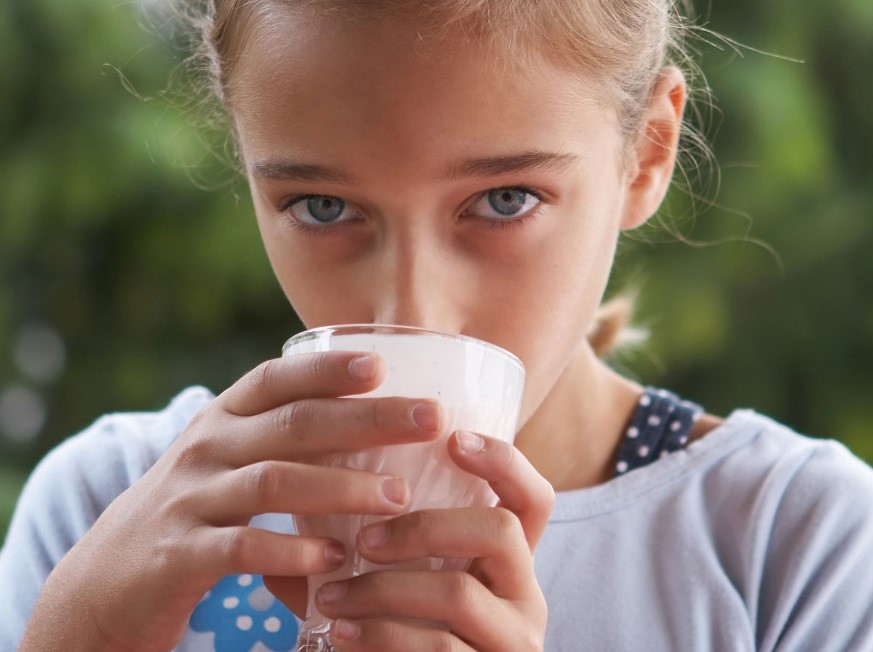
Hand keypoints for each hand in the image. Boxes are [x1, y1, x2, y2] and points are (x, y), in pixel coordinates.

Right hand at [20, 352, 441, 651]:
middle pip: (293, 423)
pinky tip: (335, 558)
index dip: (327, 368)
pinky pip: (241, 547)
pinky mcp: (178, 554)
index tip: (382, 365)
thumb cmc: (193, 513)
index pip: (275, 379)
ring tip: (398, 498)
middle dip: (367, 418)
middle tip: (430, 419)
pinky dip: (291, 551)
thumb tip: (373, 428)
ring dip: (341, 486)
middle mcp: (206, 449)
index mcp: (221, 421)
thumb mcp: (226, 463)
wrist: (105, 580)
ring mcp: (190, 499)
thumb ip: (280, 441)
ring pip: (272, 481)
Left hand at [268, 430, 554, 650]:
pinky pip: (439, 648)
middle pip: (501, 530)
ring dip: (382, 589)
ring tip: (330, 594)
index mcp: (510, 562)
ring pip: (459, 593)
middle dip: (425, 525)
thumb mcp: (402, 587)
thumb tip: (302, 506)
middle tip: (364, 540)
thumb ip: (370, 549)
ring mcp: (513, 640)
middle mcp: (526, 596)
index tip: (450, 438)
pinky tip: (341, 632)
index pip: (533, 498)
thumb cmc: (406, 634)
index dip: (501, 461)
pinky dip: (381, 636)